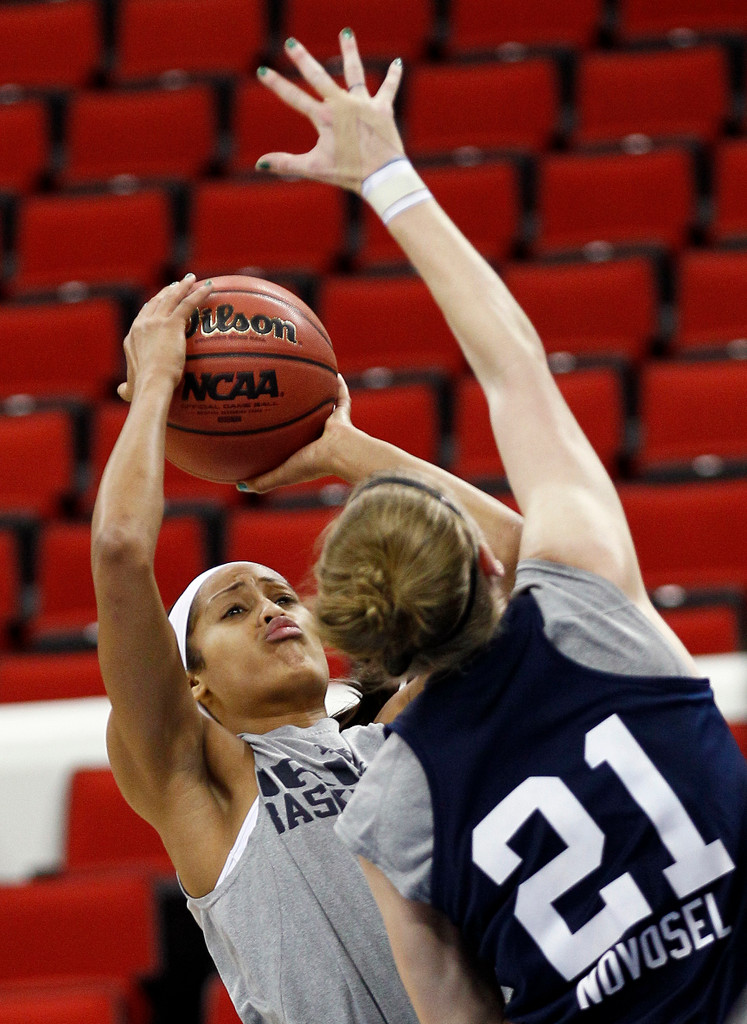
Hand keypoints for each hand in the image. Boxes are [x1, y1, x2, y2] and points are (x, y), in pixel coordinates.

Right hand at [117, 275, 212, 403]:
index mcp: (132, 338)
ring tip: (192, 279)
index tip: (160, 300)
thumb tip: (122, 391)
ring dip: (183, 286)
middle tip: (178, 285)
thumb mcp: (130, 388)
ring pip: (171, 298)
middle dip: (167, 291)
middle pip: (156, 302)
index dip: (153, 306)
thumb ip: (126, 388)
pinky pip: (188, 304)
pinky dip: (199, 294)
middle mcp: (141, 325)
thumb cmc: (143, 389)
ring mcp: (155, 322)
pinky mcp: (171, 324)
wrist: (151, 384)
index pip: (143, 316)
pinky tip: (209, 288)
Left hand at [237, 374, 353, 491]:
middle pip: (305, 424)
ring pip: (322, 409)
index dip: (280, 438)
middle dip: (297, 416)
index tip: (268, 430)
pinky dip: (338, 385)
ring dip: (315, 398)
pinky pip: (340, 397)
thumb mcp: (282, 474)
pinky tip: (332, 372)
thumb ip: (262, 481)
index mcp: (307, 453)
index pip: (291, 446)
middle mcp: (319, 439)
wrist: (340, 454)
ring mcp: (332, 427)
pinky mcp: (342, 415)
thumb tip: (238, 485)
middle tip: (281, 403)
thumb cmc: (313, 464)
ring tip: (304, 384)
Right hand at [255, 29, 404, 191]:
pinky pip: (389, 89)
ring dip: (350, 51)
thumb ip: (286, 163)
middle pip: (318, 76)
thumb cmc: (349, 174)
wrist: (382, 176)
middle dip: (303, 59)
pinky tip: (398, 63)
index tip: (263, 71)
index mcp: (324, 118)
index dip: (277, 85)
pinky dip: (394, 76)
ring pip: (355, 72)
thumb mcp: (315, 168)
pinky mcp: (383, 109)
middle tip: (291, 43)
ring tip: (347, 32)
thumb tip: (260, 164)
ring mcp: (363, 104)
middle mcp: (342, 104)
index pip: (294, 98)